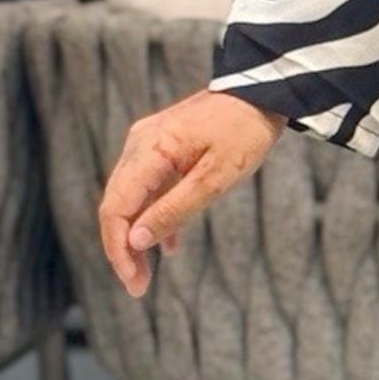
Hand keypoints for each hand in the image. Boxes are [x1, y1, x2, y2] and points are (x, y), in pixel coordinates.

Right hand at [96, 88, 282, 300]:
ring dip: (136, 237)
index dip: (118, 249)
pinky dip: (153, 217)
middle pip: (116, 205)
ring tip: (147, 275)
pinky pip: (148, 187)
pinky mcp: (161, 146)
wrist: (263, 91)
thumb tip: (136, 242)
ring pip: (129, 198)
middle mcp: (139, 144)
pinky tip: (169, 247)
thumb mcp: (216, 178)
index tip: (133, 283)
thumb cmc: (245, 132)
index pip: (115, 208)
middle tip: (137, 288)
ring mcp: (148, 143)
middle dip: (123, 249)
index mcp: (149, 150)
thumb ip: (174, 210)